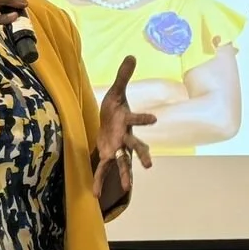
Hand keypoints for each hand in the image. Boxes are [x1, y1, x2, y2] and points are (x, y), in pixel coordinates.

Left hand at [93, 55, 156, 198]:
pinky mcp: (107, 154)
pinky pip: (103, 169)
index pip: (137, 119)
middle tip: (150, 165)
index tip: (154, 119)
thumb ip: (124, 75)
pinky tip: (95, 194)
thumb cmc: (115, 107)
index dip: (144, 119)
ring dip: (126, 174)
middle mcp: (125, 137)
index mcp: (128, 121)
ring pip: (123, 162)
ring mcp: (117, 148)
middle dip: (142, 155)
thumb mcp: (117, 90)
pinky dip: (100, 180)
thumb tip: (131, 55)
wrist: (108, 120)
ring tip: (129, 188)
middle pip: (136, 147)